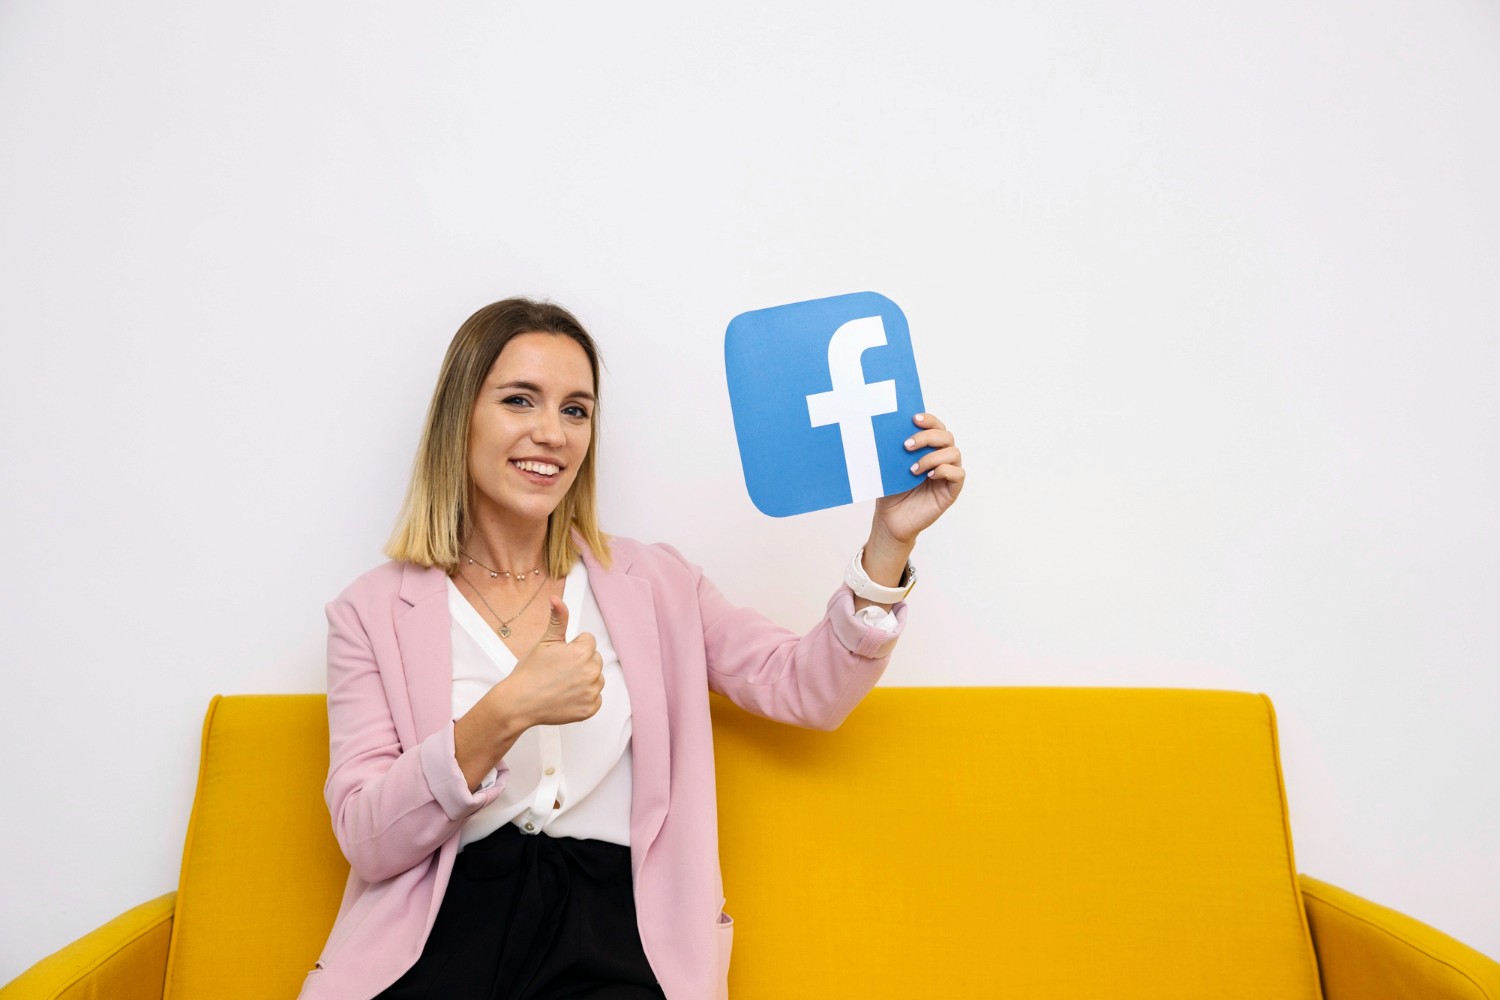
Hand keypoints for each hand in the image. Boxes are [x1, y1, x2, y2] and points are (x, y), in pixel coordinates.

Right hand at [494, 597, 603, 727]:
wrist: (519, 703)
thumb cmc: (530, 672)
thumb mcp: (545, 641)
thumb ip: (558, 618)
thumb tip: (556, 599)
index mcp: (583, 652)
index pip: (589, 641)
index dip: (573, 647)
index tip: (559, 657)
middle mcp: (591, 672)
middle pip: (594, 659)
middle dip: (580, 662)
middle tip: (559, 671)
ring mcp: (591, 692)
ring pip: (596, 678)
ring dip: (584, 680)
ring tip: (562, 684)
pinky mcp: (590, 709)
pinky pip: (595, 698)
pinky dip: (584, 698)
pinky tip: (566, 697)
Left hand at [873, 412, 963, 546]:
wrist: (890, 520)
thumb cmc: (891, 491)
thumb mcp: (890, 466)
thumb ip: (896, 449)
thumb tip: (892, 428)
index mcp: (928, 449)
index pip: (936, 427)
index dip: (929, 420)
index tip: (914, 419)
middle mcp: (941, 458)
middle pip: (946, 436)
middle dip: (927, 437)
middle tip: (907, 446)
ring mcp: (947, 475)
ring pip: (954, 453)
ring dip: (932, 457)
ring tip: (913, 469)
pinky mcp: (951, 491)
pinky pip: (958, 474)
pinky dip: (944, 471)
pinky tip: (928, 476)